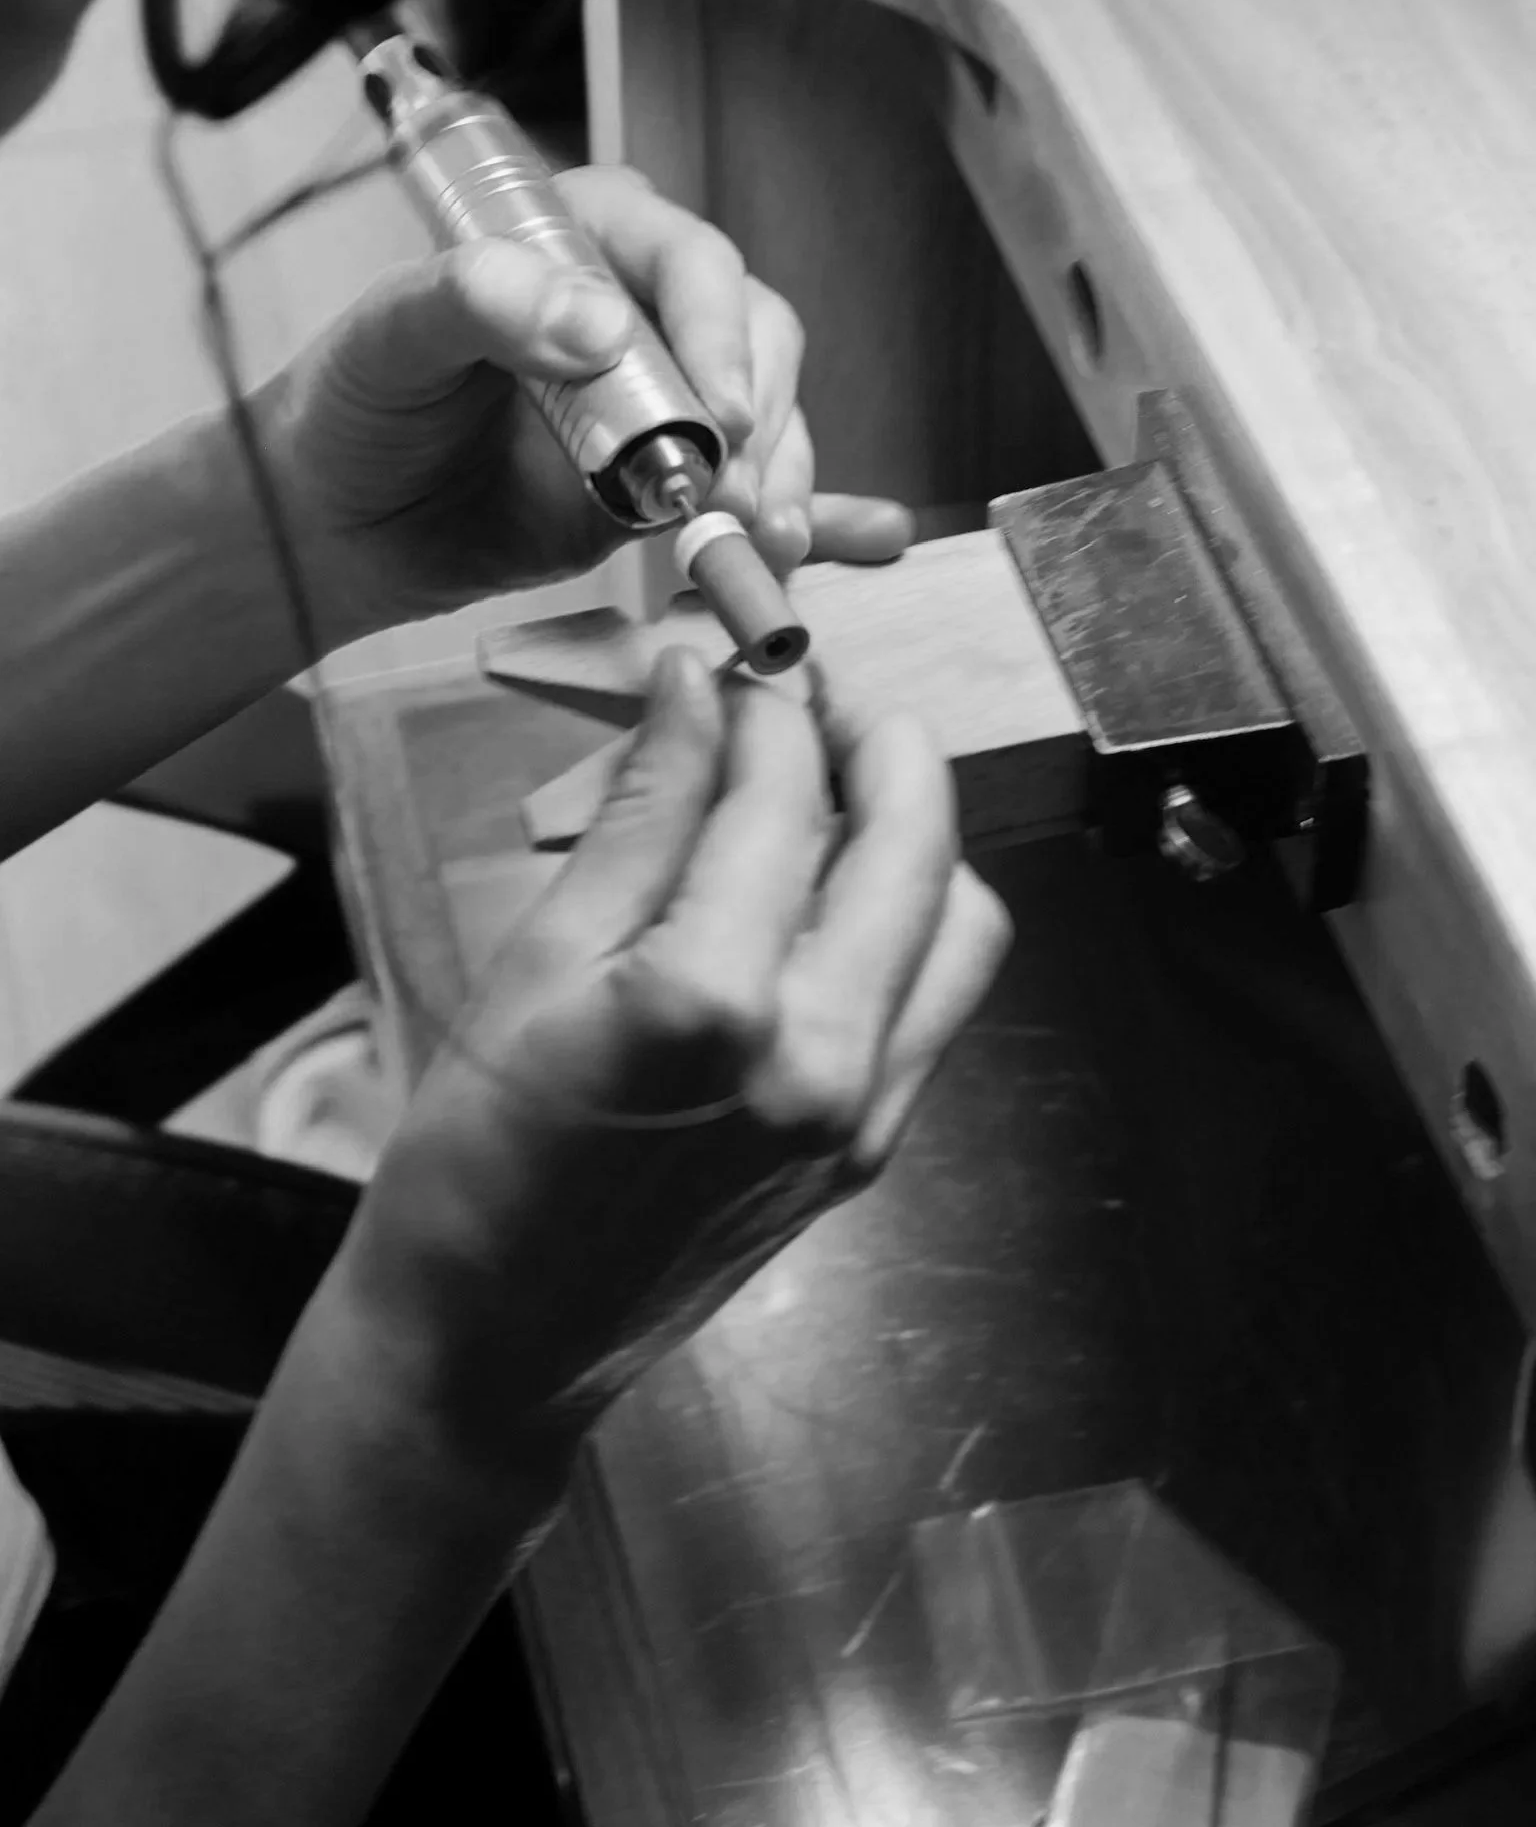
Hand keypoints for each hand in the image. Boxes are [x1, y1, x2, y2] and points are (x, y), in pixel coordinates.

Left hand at [258, 167, 913, 647]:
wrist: (339, 523)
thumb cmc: (352, 405)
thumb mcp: (390, 337)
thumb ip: (478, 300)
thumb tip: (599, 323)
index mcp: (582, 236)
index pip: (688, 259)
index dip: (719, 330)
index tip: (721, 412)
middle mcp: (640, 306)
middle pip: (753, 335)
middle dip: (764, 417)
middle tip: (742, 498)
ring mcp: (663, 395)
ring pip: (770, 414)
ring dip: (786, 477)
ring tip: (770, 541)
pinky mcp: (669, 477)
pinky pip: (754, 485)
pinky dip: (796, 516)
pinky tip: (827, 545)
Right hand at [339, 651, 1010, 1486]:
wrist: (492, 1352)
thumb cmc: (471, 1159)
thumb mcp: (535, 963)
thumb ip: (640, 814)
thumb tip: (694, 681)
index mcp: (716, 1000)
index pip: (784, 793)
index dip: (766, 699)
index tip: (739, 652)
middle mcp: (824, 1055)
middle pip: (913, 839)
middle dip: (874, 738)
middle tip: (811, 695)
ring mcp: (866, 1112)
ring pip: (958, 919)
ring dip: (914, 832)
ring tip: (832, 792)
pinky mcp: (874, 1151)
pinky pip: (939, 1000)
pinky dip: (909, 921)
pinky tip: (831, 897)